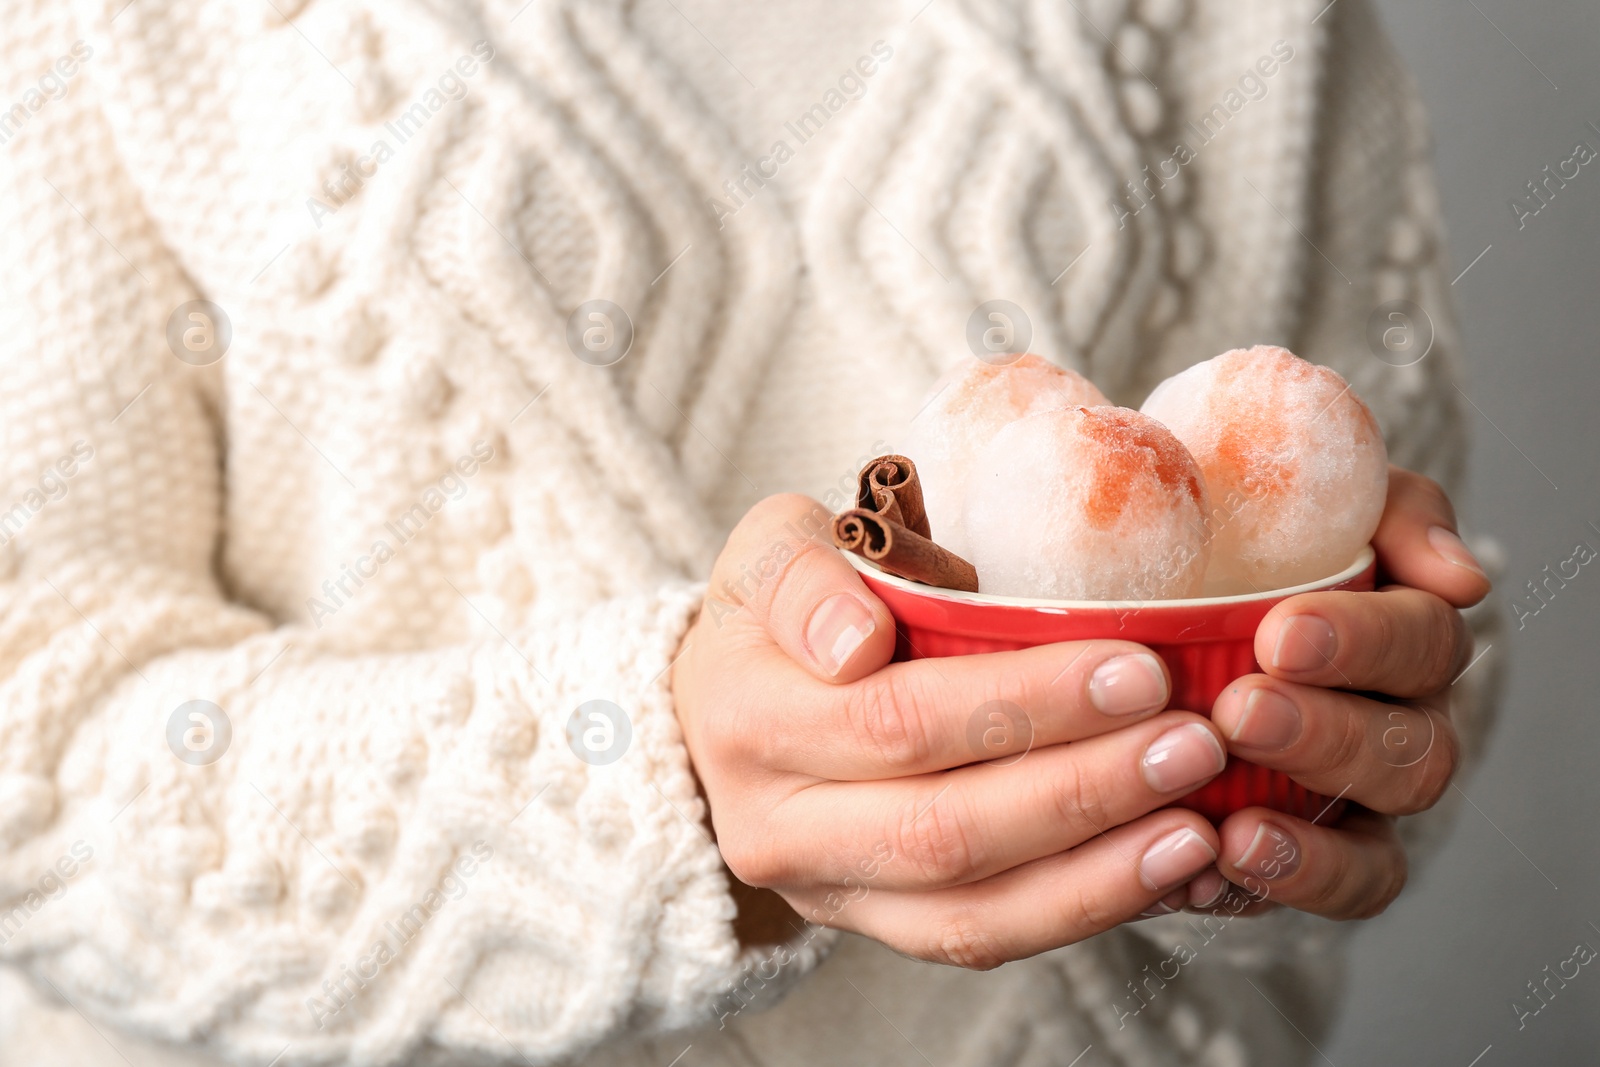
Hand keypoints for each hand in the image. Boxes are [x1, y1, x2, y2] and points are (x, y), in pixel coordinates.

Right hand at [673, 494, 1231, 967]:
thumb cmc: (779, 613)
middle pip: (943, 827)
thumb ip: (801, 576)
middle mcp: (776, 826)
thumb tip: (856, 644)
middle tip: (1193, 739)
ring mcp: (828, 890)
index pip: (897, 721)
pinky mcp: (879, 925)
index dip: (1023, 703)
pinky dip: (1081, 909)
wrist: (727, 709)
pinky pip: (984, 938)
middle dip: (1083, 787)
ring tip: (1198, 824)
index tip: (1136, 667)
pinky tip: (1162, 869)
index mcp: (747, 718)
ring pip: (970, 908)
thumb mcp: (767, 553)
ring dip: (1098, 871)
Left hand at [1187, 467, 1490, 918]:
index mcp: (1398, 632)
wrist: (1129, 612)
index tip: (1279, 633)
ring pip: (1380, 834)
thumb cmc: (1220, 544)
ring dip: (1311, 830)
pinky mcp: (1312, 860)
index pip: (1422, 638)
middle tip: (1238, 712)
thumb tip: (1459, 577)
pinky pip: (1332, 892)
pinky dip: (1286, 885)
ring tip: (1233, 819)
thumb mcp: (1281, 493)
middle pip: (1412, 749)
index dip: (1364, 641)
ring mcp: (1358, 802)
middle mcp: (1396, 722)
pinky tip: (1217, 863)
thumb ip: (1379, 509)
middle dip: (1327, 734)